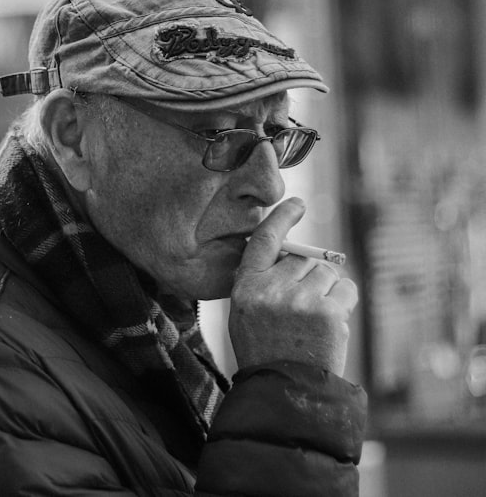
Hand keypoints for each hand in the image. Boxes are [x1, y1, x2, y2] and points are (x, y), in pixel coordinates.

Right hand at [228, 198, 357, 375]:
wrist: (284, 388)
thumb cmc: (264, 349)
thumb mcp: (245, 311)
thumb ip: (262, 281)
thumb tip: (293, 254)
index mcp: (246, 285)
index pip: (265, 239)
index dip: (282, 217)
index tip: (297, 203)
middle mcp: (272, 287)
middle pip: (303, 259)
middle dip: (308, 275)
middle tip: (302, 305)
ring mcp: (301, 299)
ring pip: (326, 272)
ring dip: (326, 289)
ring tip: (314, 317)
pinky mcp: (329, 312)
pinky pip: (346, 288)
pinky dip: (343, 300)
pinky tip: (330, 320)